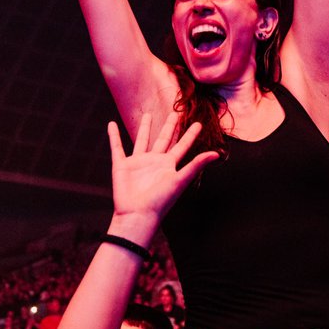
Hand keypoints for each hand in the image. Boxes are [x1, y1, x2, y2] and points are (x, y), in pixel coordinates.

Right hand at [108, 112, 217, 235]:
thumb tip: (216, 154)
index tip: (198, 123)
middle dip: (170, 127)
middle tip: (176, 113)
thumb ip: (196, 165)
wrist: (137, 215)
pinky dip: (113, 136)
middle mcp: (154, 162)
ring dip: (144, 128)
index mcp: (169, 165)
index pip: (182, 146)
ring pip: (142, 140)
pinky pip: (117, 147)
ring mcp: (138, 163)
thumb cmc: (160, 201)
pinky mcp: (121, 166)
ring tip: (147, 114)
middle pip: (164, 139)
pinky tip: (111, 124)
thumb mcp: (180, 180)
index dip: (190, 135)